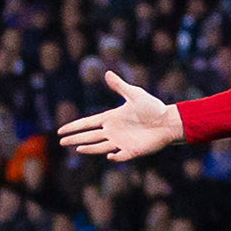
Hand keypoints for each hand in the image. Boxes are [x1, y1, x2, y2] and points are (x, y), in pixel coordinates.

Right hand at [57, 71, 183, 161]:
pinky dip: (115, 157)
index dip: (74, 127)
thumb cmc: (153, 107)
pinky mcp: (133, 150)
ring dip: (89, 148)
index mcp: (111, 118)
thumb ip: (120, 86)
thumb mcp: (135, 94)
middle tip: (61, 142)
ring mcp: (122, 141)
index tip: (60, 131)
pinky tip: (108, 156)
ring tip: (77, 149)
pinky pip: (121, 156)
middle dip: (75, 139)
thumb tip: (107, 73)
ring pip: (100, 147)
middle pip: (89, 136)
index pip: (88, 123)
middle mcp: (113, 131)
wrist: (169, 121)